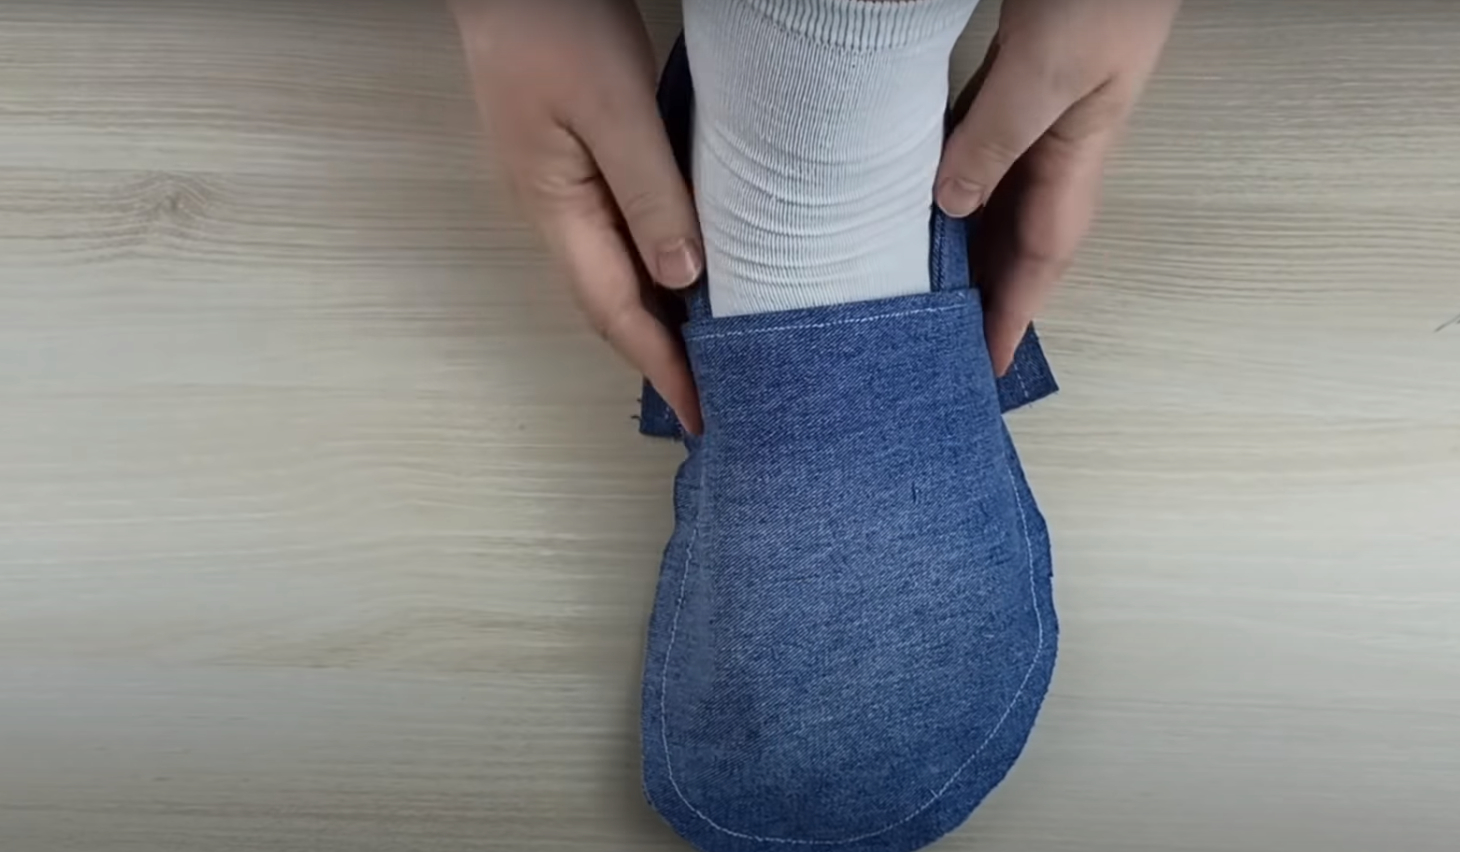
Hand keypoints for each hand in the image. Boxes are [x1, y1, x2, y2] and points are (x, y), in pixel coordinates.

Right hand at [453, 0, 704, 433]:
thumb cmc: (556, 25)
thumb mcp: (614, 108)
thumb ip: (649, 194)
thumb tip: (684, 281)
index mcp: (554, 209)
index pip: (614, 311)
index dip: (660, 366)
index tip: (702, 415)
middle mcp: (550, 212)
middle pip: (608, 304)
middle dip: (658, 357)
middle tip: (714, 399)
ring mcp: (555, 189)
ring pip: (611, 273)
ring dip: (655, 320)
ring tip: (706, 356)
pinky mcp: (569, 163)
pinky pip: (614, 237)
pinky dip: (651, 271)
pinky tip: (682, 276)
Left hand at [936, 0, 1178, 374]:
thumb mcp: (1043, 74)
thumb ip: (994, 139)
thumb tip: (951, 208)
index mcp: (1079, 157)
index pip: (1041, 259)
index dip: (1012, 315)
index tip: (985, 368)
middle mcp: (1062, 147)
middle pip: (1017, 238)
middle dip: (984, 293)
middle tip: (938, 341)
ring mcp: (1040, 116)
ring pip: (995, 199)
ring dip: (964, 243)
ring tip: (920, 288)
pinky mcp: (1019, 82)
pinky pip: (979, 151)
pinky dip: (951, 183)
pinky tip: (919, 200)